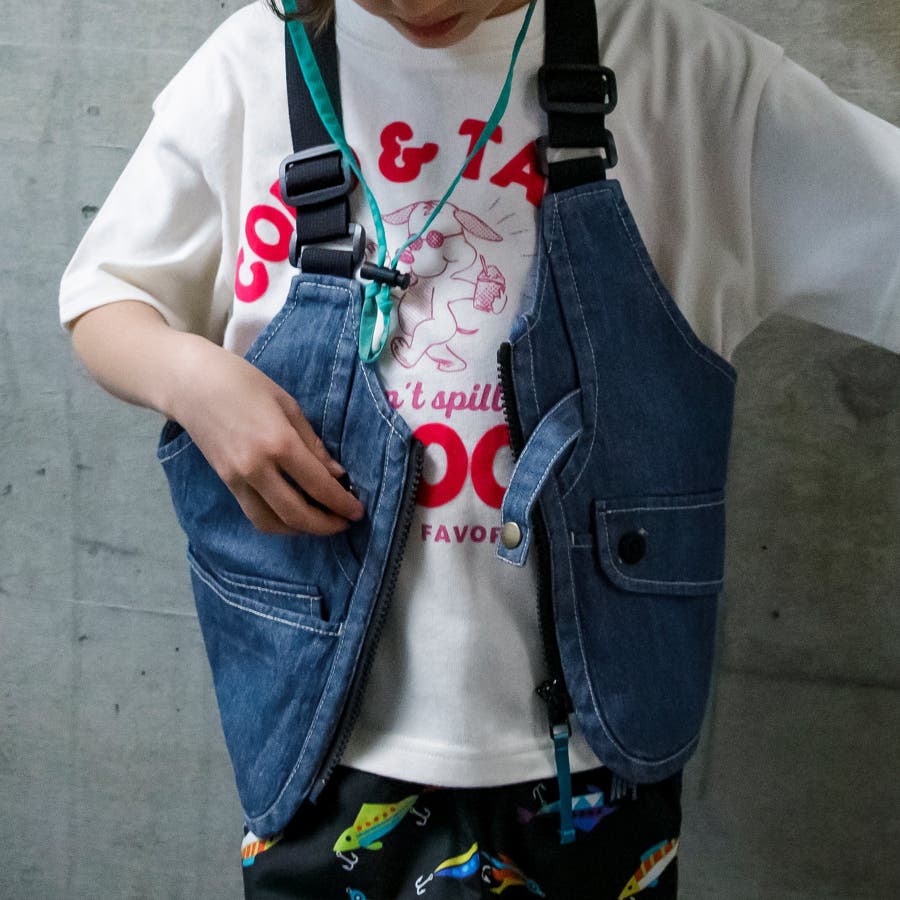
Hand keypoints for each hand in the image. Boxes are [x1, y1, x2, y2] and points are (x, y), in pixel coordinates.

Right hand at [170, 336, 364, 535]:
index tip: (358, 512)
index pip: (318, 485)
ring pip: (272, 522)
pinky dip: (278, 522)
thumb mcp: (287, 404)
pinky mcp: (225, 483)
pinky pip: (255, 514)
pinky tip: (293, 515)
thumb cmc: (243, 383)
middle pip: (297, 514)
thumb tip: (336, 474)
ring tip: (321, 523)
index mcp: (278, 443)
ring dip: (301, 530)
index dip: (342, 503)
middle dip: (325, 525)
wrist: (190, 383)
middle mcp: (257, 468)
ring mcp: (237, 479)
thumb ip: (312, 443)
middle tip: (345, 523)